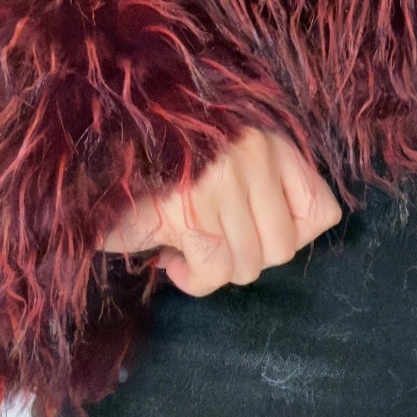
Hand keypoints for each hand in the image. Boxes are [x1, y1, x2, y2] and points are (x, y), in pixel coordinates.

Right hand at [95, 127, 343, 296]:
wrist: (94, 144)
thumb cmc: (160, 158)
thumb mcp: (224, 159)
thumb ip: (263, 188)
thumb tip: (291, 241)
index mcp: (268, 138)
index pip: (322, 209)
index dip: (293, 235)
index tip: (253, 231)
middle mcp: (254, 155)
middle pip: (283, 247)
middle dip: (245, 259)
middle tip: (211, 242)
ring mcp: (225, 181)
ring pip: (247, 265)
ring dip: (213, 270)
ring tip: (187, 245)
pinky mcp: (191, 211)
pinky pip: (213, 272)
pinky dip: (192, 278)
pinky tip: (170, 255)